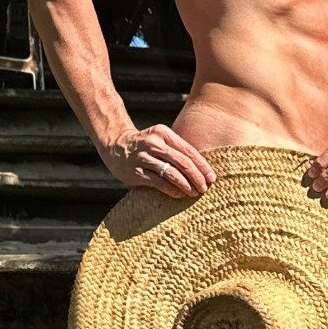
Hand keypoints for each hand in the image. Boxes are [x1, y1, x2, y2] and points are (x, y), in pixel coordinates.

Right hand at [100, 123, 215, 200]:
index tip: (212, 177)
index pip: (188, 150)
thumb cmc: (145, 145)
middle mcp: (154, 144)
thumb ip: (177, 150)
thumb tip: (201, 169)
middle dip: (197, 177)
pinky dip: (172, 190)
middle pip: (182, 162)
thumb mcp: (161, 140)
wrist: (115, 145)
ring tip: (194, 193)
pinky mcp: (136, 172)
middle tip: (205, 188)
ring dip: (186, 185)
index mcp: (164, 133)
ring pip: (172, 173)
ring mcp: (144, 158)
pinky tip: (179, 194)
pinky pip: (159, 182)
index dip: (202, 165)